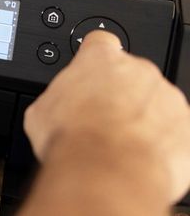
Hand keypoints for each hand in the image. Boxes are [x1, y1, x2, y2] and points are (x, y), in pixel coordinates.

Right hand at [24, 30, 189, 204]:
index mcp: (100, 59)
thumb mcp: (40, 112)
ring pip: (157, 104)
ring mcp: (168, 97)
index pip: (101, 43)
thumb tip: (53, 108)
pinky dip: (162, 144)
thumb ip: (56, 98)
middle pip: (132, 76)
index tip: (93, 73)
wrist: (106, 172)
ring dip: (144, 119)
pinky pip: (176, 132)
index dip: (95, 59)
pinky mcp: (188, 126)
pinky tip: (141, 158)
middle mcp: (139, 70)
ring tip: (122, 146)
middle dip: (120, 96)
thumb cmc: (74, 139)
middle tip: (102, 121)